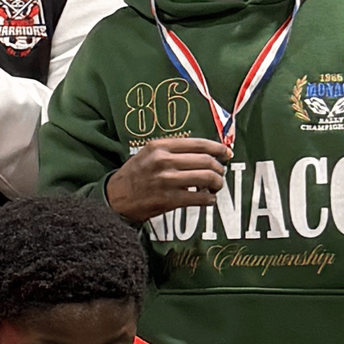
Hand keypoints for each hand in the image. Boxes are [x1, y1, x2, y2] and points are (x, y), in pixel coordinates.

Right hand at [104, 137, 230, 222]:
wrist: (116, 197)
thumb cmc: (135, 175)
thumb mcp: (148, 153)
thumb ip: (173, 150)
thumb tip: (204, 153)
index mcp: (160, 146)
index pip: (198, 143)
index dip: (218, 148)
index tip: (227, 153)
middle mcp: (164, 161)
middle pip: (207, 161)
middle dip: (219, 168)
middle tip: (219, 174)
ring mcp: (167, 180)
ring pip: (207, 178)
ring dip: (217, 183)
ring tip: (215, 187)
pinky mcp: (169, 199)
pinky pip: (200, 198)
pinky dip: (209, 199)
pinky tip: (207, 199)